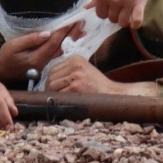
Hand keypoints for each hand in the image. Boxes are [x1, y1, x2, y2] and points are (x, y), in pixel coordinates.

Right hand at [0, 23, 80, 81]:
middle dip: (72, 35)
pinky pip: (60, 56)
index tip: (72, 21)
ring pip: (63, 53)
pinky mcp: (46, 67)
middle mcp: (44, 64)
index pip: (54, 42)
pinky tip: (74, 43)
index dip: (63, 31)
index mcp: (36, 59)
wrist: (1, 70)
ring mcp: (46, 67)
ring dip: (73, 42)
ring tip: (82, 32)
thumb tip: (47, 33)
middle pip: (62, 48)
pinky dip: (68, 48)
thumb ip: (30, 39)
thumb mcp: (14, 45)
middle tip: (82, 23)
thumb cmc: (6, 55)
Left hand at [44, 56, 160, 96]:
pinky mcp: (76, 86)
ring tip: (59, 100)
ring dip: (53, 94)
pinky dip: (59, 100)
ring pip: (52, 85)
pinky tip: (65, 103)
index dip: (50, 80)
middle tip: (53, 97)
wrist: (113, 94)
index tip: (52, 89)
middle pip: (50, 76)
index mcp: (76, 58)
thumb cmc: (98, 85)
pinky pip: (59, 94)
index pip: (53, 68)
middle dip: (49, 88)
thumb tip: (48, 79)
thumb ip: (69, 70)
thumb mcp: (84, 70)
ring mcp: (76, 75)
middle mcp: (75, 64)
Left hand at [85, 0, 162, 28]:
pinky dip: (136, 24)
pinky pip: (137, 21)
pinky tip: (135, 19)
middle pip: (112, 19)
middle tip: (121, 7)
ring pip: (123, 22)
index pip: (100, 15)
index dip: (106, 12)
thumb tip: (86, 8)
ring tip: (128, 12)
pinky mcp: (140, 2)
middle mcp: (113, 0)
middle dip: (116, 15)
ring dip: (125, 19)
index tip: (111, 7)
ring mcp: (127, 2)